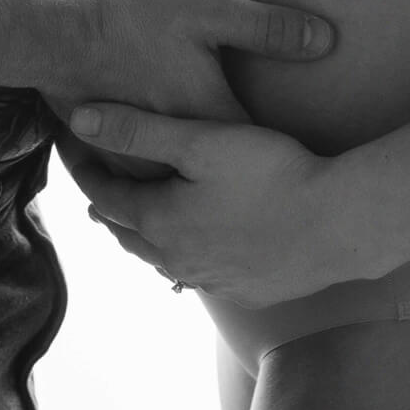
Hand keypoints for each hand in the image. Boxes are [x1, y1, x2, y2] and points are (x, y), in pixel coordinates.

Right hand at [45, 0, 335, 179]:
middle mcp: (172, 153)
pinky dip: (144, 192)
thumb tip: (325, 39)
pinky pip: (130, 187)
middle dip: (237, 190)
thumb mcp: (208, 7)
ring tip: (209, 215)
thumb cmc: (133, 13)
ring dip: (187, 201)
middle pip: (213, 185)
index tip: (301, 165)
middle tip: (264, 203)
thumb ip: (265, 27)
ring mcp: (133, 159)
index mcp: (208, 120)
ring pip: (169, 195)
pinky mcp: (101, 153)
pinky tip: (150, 194)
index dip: (281, 155)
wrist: (52, 27)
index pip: (257, 148)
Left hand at [58, 101, 387, 306]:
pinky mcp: (243, 290)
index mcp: (159, 222)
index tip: (70, 144)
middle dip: (108, 204)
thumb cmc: (272, 175)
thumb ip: (140, 129)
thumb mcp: (202, 141)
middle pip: (126, 231)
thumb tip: (81, 118)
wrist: (340, 226)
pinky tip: (192, 239)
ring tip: (135, 210)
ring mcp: (211, 280)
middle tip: (93, 181)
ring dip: (143, 231)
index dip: (83, 166)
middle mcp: (176, 260)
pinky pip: (196, 270)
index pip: (103, 194)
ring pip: (160, 255)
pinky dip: (182, 249)